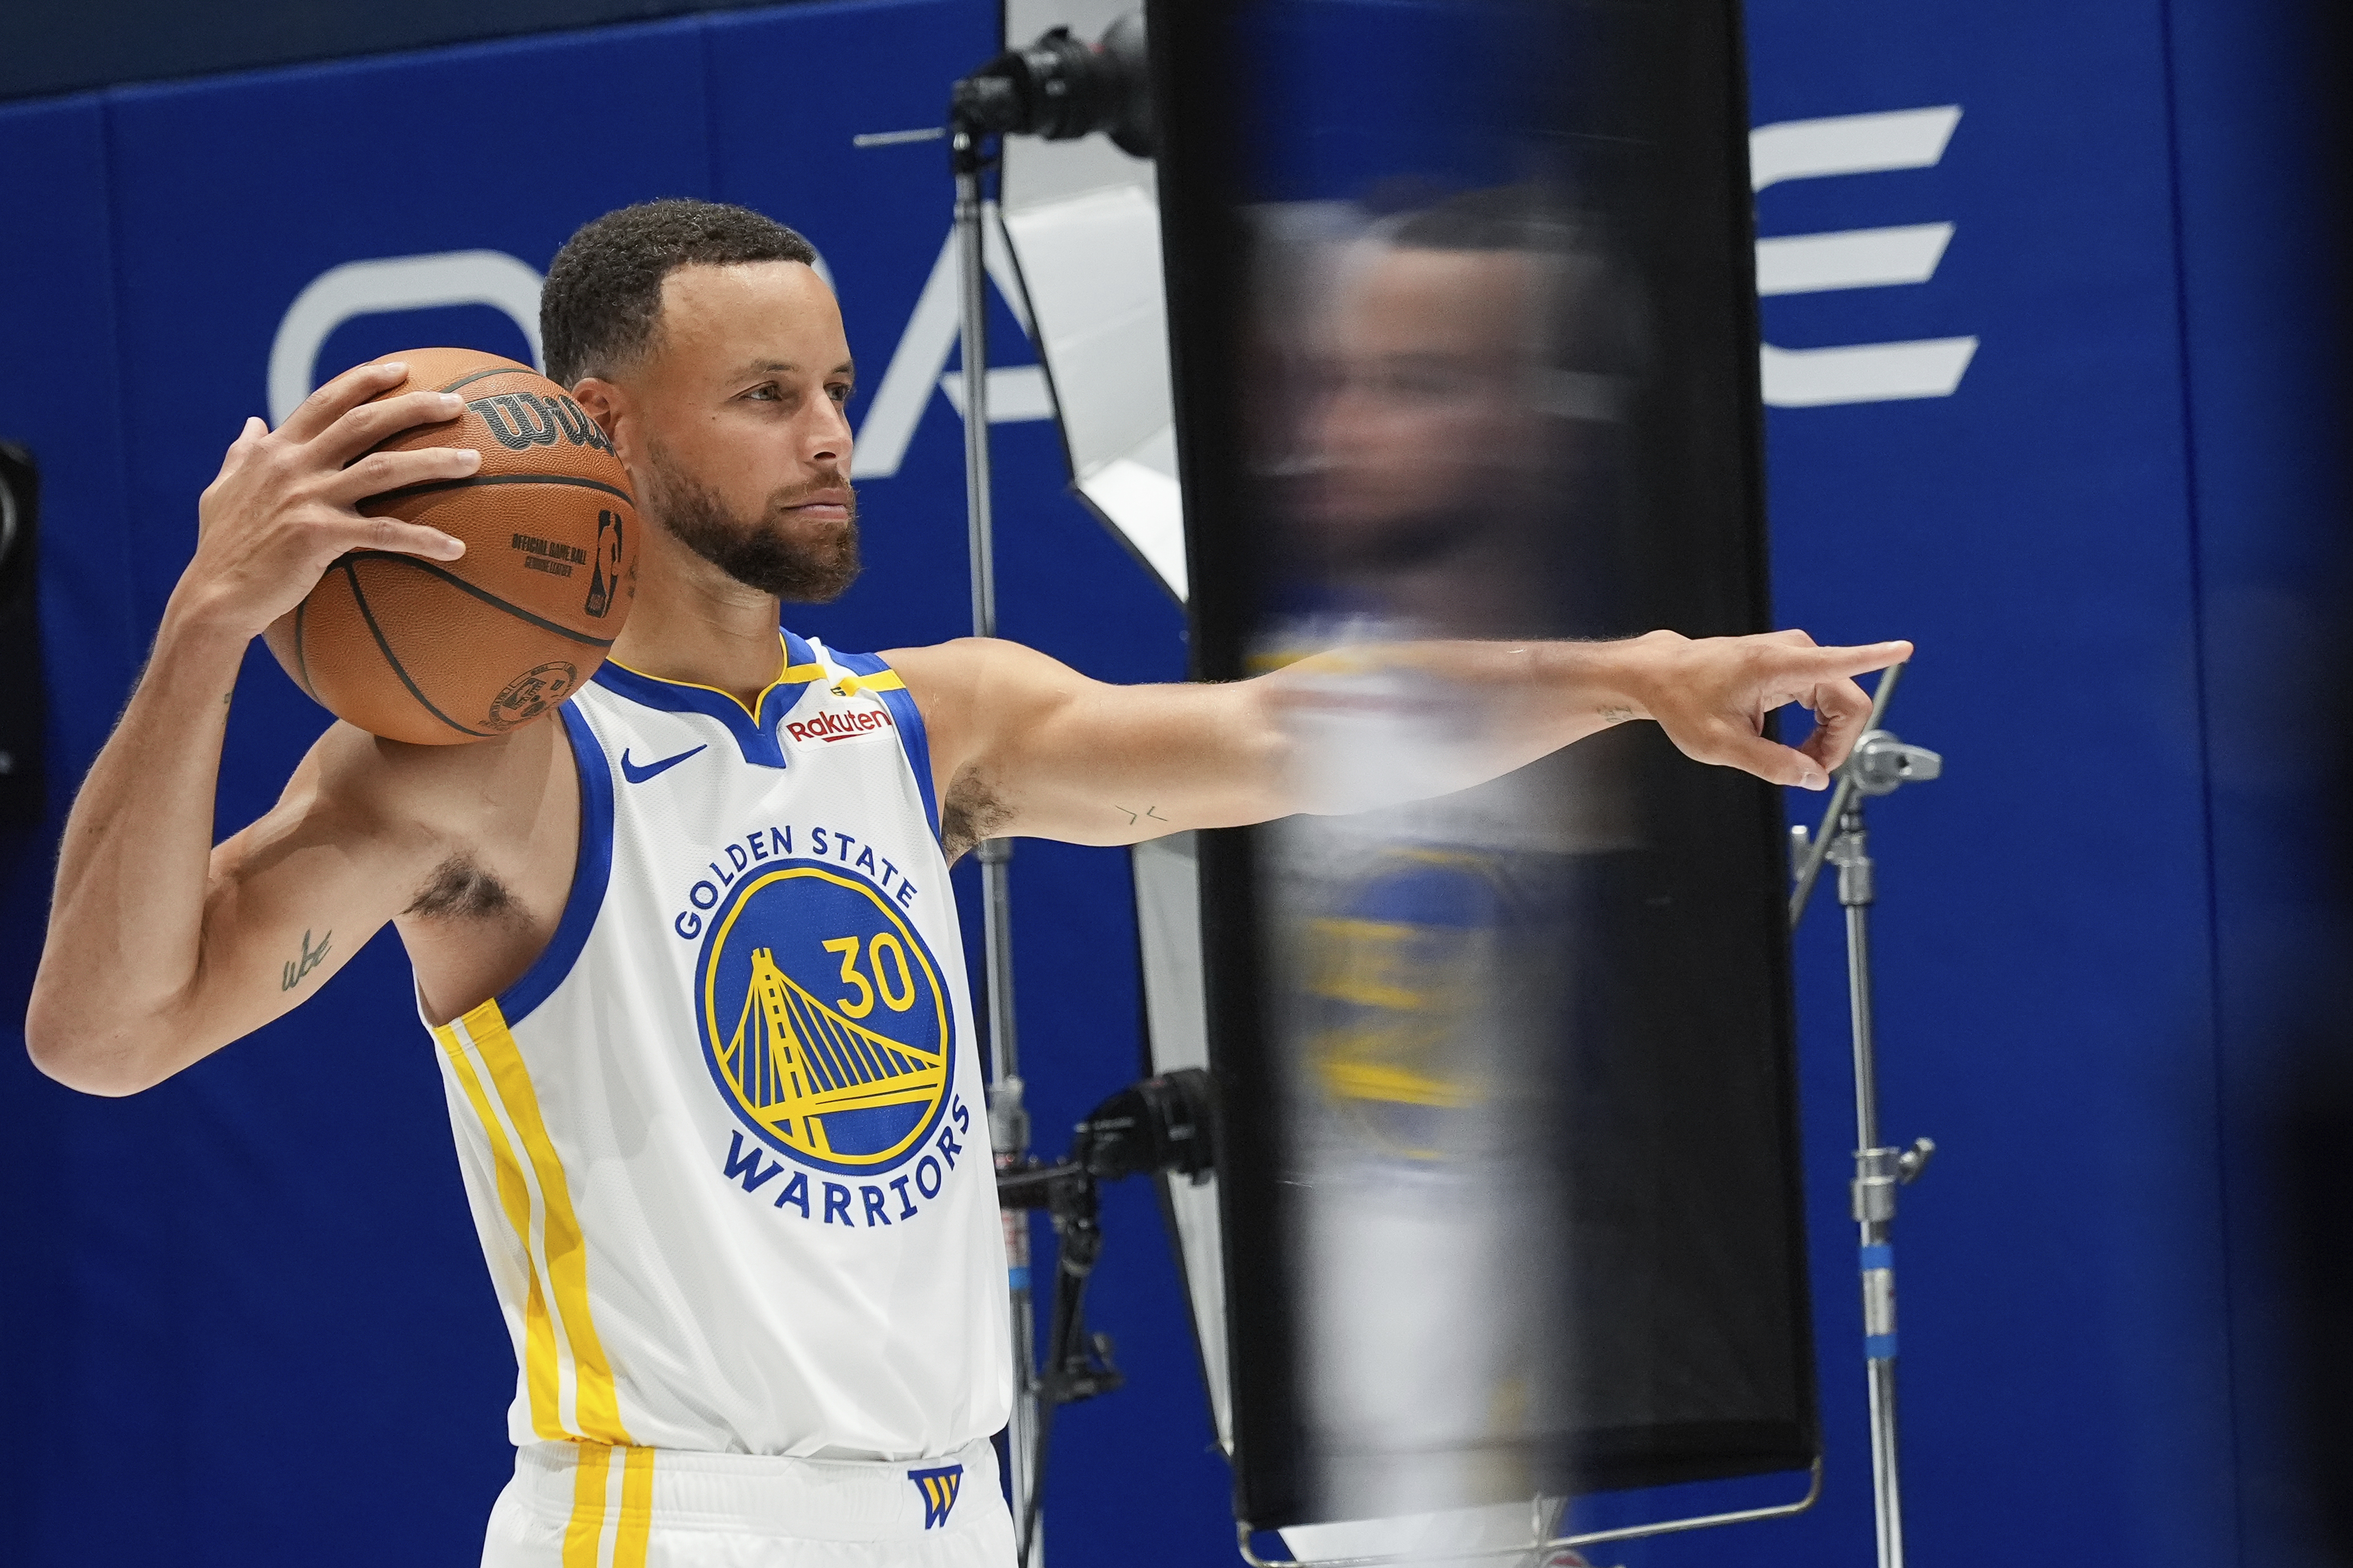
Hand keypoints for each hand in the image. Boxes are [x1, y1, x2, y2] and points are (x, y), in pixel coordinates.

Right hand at [172, 361, 480, 637]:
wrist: (213, 597)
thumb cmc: (220, 547)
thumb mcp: (220, 490)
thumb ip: (241, 454)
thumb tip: (251, 422)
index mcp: (277, 451)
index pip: (326, 401)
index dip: (365, 381)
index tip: (402, 368)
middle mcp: (294, 465)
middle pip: (365, 422)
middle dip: (414, 406)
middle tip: (458, 403)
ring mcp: (308, 498)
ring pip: (385, 469)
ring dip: (434, 462)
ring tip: (475, 461)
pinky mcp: (320, 536)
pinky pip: (385, 533)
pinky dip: (424, 539)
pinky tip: (458, 548)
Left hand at [1626, 628, 1913, 789]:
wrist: (1661, 675)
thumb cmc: (1682, 700)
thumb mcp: (1721, 746)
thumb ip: (1771, 765)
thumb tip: (1815, 779)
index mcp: (1778, 665)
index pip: (1840, 661)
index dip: (1877, 657)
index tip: (1904, 648)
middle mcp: (1793, 653)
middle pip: (1849, 703)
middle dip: (1837, 744)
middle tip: (1807, 772)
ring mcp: (1795, 656)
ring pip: (1839, 705)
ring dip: (1826, 739)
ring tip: (1793, 760)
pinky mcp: (1793, 665)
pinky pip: (1825, 701)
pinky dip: (1817, 728)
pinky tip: (1793, 744)